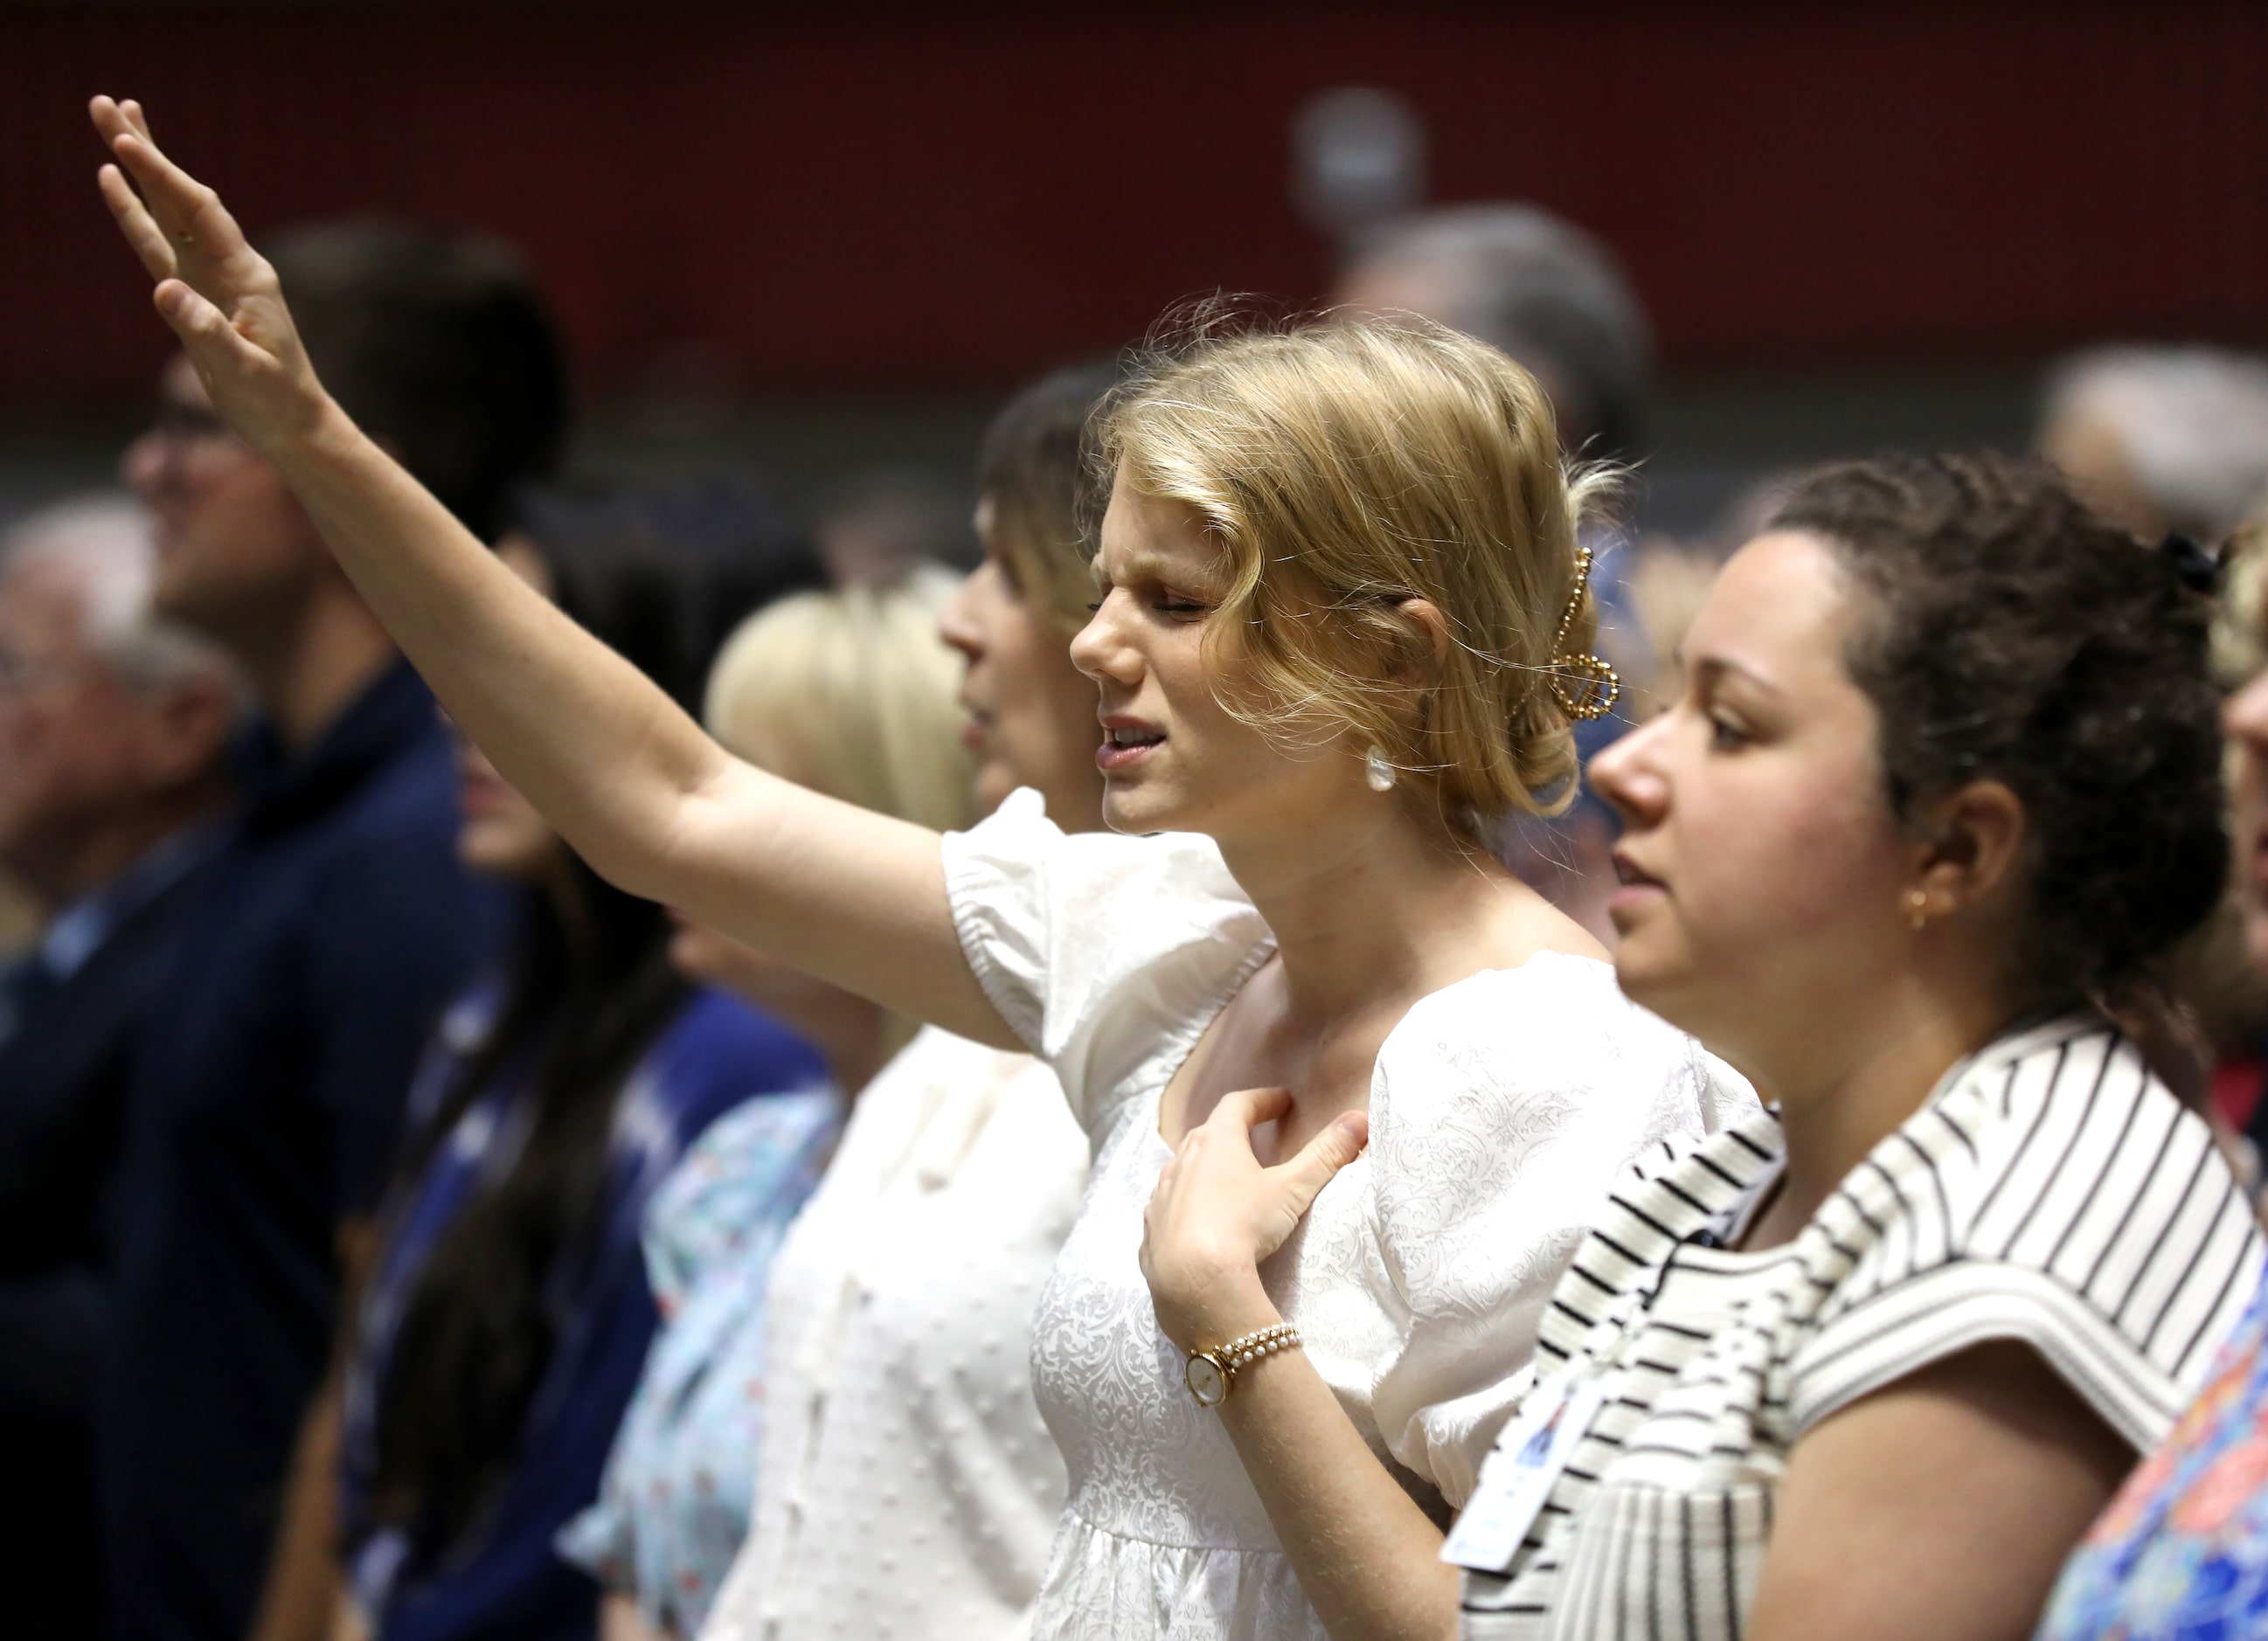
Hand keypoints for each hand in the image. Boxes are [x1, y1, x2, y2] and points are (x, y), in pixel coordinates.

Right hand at [89, 95, 333, 452]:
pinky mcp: (194, 292)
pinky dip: (136, 212)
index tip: (125, 143)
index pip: (197, 213)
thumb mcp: (242, 371)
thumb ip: (206, 331)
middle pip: (179, 196)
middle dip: (146, 151)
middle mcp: (227, 264)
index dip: (161, 176)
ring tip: (114, 124)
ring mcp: (209, 276)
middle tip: (107, 103)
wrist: (293, 424)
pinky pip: (158, 243)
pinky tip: (115, 185)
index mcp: (245, 276)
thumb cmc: (274, 401)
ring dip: (141, 169)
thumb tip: (164, 290)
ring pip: (167, 211)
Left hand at [1139, 1087, 1367, 1348]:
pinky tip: (1197, 1218)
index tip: (1282, 1102)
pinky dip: (1186, 1202)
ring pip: (1183, 1168)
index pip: (1238, 1104)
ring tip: (1226, 1176)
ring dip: (1205, 1165)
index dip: (1263, 1101)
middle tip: (1254, 1133)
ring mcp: (1161, 1195)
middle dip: (1232, 1129)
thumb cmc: (1244, 1226)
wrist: (1193, 1283)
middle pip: (1208, 1132)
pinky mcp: (1150, 1230)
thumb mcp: (1291, 1189)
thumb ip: (1326, 1154)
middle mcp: (1181, 1160)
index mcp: (1215, 1141)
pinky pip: (1169, 1205)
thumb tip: (1360, 1118)